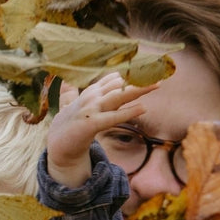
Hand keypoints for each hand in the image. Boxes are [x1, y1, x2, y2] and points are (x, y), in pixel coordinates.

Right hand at [46, 72, 157, 187]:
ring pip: (117, 97)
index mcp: (90, 93)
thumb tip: (66, 81)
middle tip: (160, 71)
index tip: (150, 68)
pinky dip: (128, 112)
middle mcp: (91, 98)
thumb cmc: (66, 130)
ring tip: (156, 84)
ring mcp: (90, 111)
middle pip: (119, 85)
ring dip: (137, 90)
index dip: (132, 74)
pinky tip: (143, 108)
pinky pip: (112, 118)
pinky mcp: (89, 125)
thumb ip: (69, 94)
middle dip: (139, 78)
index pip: (114, 79)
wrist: (58, 151)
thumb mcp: (68, 109)